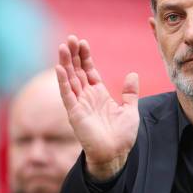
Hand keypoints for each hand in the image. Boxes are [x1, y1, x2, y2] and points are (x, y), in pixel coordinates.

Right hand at [56, 35, 138, 179]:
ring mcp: (79, 104)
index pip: (89, 71)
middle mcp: (87, 97)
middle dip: (74, 55)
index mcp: (99, 94)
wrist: (116, 154)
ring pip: (70, 79)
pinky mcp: (75, 114)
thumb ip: (130, 93)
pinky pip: (67, 95)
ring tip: (63, 46)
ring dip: (66, 63)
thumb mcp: (130, 110)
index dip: (86, 57)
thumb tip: (133, 74)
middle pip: (77, 71)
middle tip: (70, 38)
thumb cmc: (122, 135)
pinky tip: (59, 68)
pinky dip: (63, 82)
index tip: (83, 42)